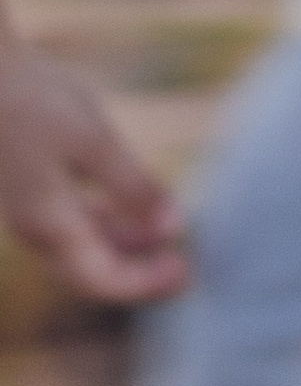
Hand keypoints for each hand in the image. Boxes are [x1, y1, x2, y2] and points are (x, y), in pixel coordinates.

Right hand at [0, 39, 187, 302]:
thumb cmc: (35, 101)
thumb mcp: (93, 140)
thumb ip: (132, 186)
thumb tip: (174, 228)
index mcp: (49, 225)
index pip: (101, 279)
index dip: (144, 284)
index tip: (186, 273)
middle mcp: (35, 228)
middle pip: (91, 271)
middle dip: (138, 273)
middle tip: (184, 268)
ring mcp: (29, 208)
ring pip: (82, 246)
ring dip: (125, 246)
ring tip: (165, 239)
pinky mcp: (30, 186)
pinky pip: (72, 221)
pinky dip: (107, 222)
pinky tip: (131, 209)